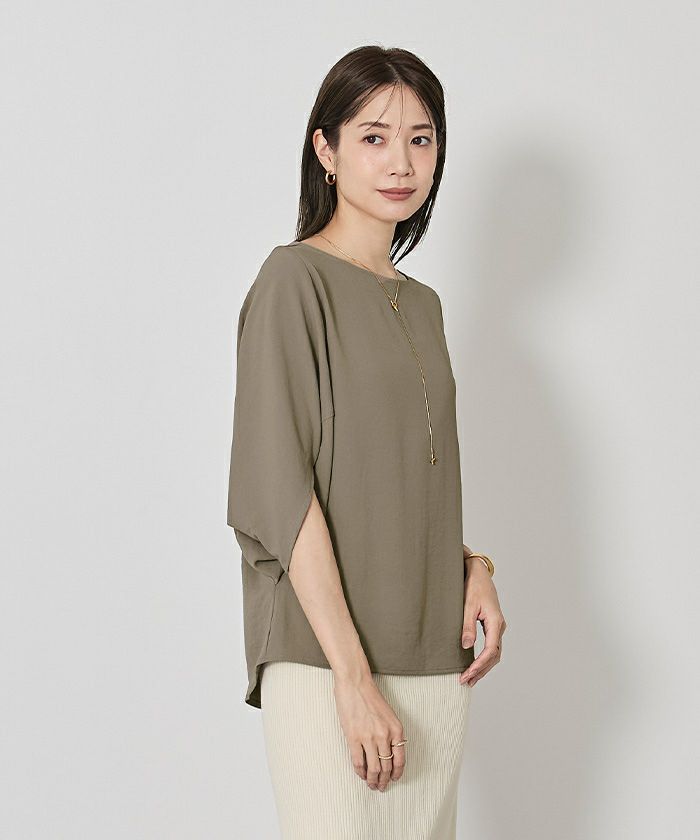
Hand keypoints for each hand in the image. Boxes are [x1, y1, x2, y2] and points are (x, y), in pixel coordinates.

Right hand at [333, 670, 405, 791]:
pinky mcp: (354, 738)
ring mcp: (369, 737)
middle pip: (386, 767)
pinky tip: (361, 775)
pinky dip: (360, 772)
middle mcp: (385, 735)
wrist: (355, 682)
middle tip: (381, 787)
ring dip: (372, 780)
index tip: (394, 779)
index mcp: (396, 729)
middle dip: (384, 780)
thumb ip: (390, 733)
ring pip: (373, 769)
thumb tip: (388, 753)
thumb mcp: (388, 715)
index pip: (400, 760)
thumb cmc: (370, 695)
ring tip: (371, 785)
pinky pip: (358, 762)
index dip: (397, 773)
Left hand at [460, 553, 506, 686]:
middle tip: (465, 682)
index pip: (490, 651)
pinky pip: (491, 647)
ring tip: (469, 679)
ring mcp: (497, 627)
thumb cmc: (473, 586)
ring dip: (483, 667)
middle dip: (481, 671)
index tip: (467, 674)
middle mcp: (499, 626)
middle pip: (494, 656)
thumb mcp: (467, 605)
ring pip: (494, 653)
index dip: (479, 665)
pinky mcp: (493, 626)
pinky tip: (474, 666)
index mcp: (495, 622)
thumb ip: (467, 626)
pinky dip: (484, 659)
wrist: (478, 573)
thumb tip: (467, 646)